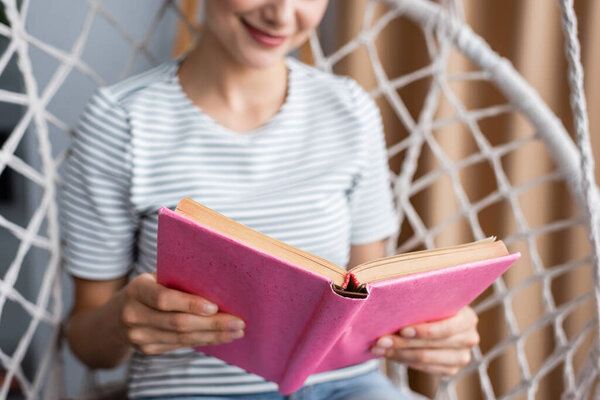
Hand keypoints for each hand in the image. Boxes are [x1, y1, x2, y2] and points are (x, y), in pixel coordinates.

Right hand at [117, 273, 244, 354]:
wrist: (119, 315)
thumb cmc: (152, 288)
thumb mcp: (158, 277)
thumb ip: (179, 280)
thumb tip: (220, 284)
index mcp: (137, 289)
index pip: (164, 299)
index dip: (190, 304)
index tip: (215, 306)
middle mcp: (133, 315)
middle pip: (178, 323)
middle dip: (212, 324)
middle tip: (238, 322)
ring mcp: (139, 336)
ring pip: (183, 338)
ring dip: (214, 335)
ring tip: (236, 331)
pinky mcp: (148, 350)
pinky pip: (181, 345)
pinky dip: (205, 341)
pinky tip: (222, 337)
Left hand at [370, 307, 478, 375]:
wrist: (439, 320)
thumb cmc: (431, 305)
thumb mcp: (432, 299)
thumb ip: (421, 301)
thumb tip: (392, 303)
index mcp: (468, 318)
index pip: (447, 328)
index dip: (423, 330)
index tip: (402, 330)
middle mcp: (469, 339)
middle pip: (432, 345)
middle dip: (402, 343)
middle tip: (381, 340)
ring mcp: (461, 357)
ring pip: (425, 359)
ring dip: (398, 353)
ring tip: (379, 347)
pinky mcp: (451, 369)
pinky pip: (424, 369)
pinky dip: (403, 360)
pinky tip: (389, 353)